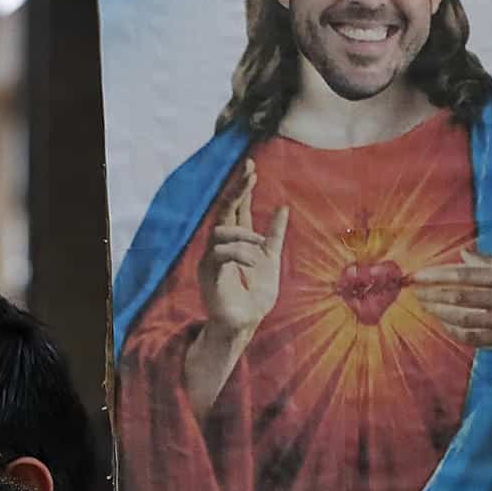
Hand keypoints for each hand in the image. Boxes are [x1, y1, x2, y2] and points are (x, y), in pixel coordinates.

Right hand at [196, 158, 290, 340]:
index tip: (252, 167)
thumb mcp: (271, 259)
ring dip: (242, 234)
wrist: (245, 323)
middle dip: (237, 189)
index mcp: (236, 240)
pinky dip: (239, 255)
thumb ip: (274, 235)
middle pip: (224, 210)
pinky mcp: (208, 273)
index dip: (243, 187)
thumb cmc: (255, 295)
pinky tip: (253, 263)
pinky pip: (219, 254)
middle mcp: (221, 245)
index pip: (236, 207)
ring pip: (220, 231)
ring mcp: (212, 258)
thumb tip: (283, 207)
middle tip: (250, 172)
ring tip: (259, 247)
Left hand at [413, 250, 491, 353]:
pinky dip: (453, 330)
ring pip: (461, 318)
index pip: (464, 275)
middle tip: (414, 291)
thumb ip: (491, 262)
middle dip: (431, 294)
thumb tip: (463, 255)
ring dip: (438, 312)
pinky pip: (471, 337)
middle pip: (458, 297)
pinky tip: (443, 322)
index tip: (417, 275)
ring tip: (425, 304)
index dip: (437, 276)